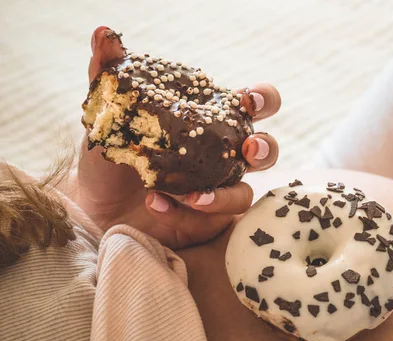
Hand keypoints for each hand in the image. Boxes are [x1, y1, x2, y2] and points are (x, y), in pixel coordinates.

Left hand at [72, 26, 280, 248]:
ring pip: (246, 193)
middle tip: (249, 148)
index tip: (250, 100)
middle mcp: (222, 156)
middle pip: (266, 150)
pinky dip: (186, 212)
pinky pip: (210, 219)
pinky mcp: (206, 221)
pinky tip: (156, 203)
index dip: (263, 100)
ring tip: (194, 196)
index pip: (251, 106)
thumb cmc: (110, 157)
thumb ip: (108, 75)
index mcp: (209, 123)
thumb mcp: (108, 116)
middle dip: (266, 147)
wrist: (93, 205)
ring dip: (225, 194)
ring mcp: (218, 190)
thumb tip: (103, 34)